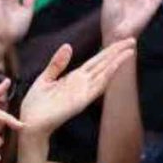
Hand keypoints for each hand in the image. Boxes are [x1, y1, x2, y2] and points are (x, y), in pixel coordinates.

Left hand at [19, 39, 135, 135]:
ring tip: (130, 49)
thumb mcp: (45, 79)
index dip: (107, 51)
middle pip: (103, 65)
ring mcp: (83, 92)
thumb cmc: (36, 105)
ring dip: (117, 62)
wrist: (30, 123)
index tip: (120, 40)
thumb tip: (68, 45)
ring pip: (104, 74)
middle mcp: (81, 84)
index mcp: (73, 78)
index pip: (95, 61)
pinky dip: (107, 75)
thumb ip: (57, 64)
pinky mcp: (81, 101)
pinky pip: (97, 87)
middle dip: (116, 52)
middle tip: (132, 39)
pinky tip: (116, 66)